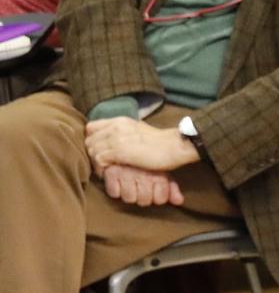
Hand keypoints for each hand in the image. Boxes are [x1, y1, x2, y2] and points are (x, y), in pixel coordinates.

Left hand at [84, 117, 198, 173]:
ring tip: (106, 169)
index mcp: (120, 120)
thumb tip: (116, 140)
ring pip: (91, 150)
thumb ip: (125, 132)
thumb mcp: (140, 130)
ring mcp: (116, 138)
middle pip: (89, 140)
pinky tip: (110, 172)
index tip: (101, 150)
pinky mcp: (119, 151)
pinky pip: (98, 160)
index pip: (91, 127)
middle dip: (93, 153)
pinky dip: (101, 168)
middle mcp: (115, 126)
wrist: (176, 146)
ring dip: (96, 162)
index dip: (92, 140)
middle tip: (103, 164)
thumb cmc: (163, 143)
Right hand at [101, 163, 185, 208]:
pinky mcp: (111, 172)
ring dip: (129, 194)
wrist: (125, 142)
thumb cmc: (146, 159)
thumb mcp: (161, 170)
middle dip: (143, 197)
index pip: (160, 199)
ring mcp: (127, 173)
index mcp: (158, 173)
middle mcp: (143, 174)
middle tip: (141, 188)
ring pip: (129, 198)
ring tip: (130, 185)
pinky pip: (114, 193)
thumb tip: (179, 202)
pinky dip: (115, 189)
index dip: (158, 197)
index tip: (155, 191)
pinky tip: (119, 182)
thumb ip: (170, 187)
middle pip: (144, 201)